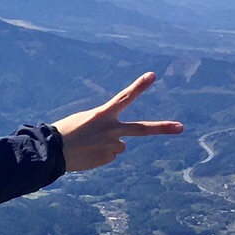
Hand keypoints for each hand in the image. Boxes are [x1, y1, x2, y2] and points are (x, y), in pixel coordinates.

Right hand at [54, 72, 183, 171]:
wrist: (52, 151)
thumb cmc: (65, 132)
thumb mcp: (85, 121)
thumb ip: (106, 128)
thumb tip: (122, 146)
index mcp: (103, 115)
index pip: (124, 97)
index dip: (139, 86)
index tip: (152, 75)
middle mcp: (112, 130)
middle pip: (142, 129)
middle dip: (163, 128)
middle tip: (181, 127)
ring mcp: (112, 146)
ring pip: (118, 146)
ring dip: (105, 146)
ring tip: (87, 146)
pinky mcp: (108, 159)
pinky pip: (108, 156)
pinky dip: (99, 156)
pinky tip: (86, 154)